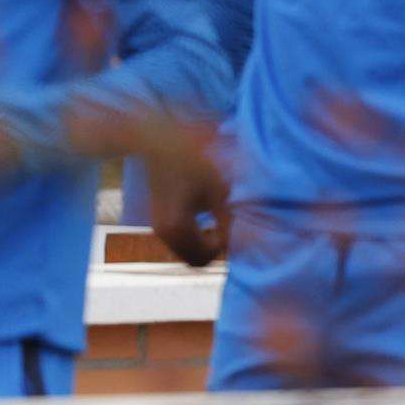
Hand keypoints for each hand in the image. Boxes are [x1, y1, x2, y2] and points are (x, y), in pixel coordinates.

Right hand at [148, 148, 231, 266]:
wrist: (159, 143)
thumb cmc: (194, 161)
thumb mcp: (218, 188)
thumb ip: (230, 217)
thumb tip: (245, 243)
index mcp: (177, 227)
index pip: (206, 257)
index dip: (225, 245)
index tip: (233, 223)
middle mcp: (163, 234)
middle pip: (196, 261)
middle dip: (215, 250)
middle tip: (227, 227)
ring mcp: (158, 229)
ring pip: (188, 254)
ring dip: (205, 246)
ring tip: (218, 222)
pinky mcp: (159, 223)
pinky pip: (181, 244)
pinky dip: (196, 239)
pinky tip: (206, 220)